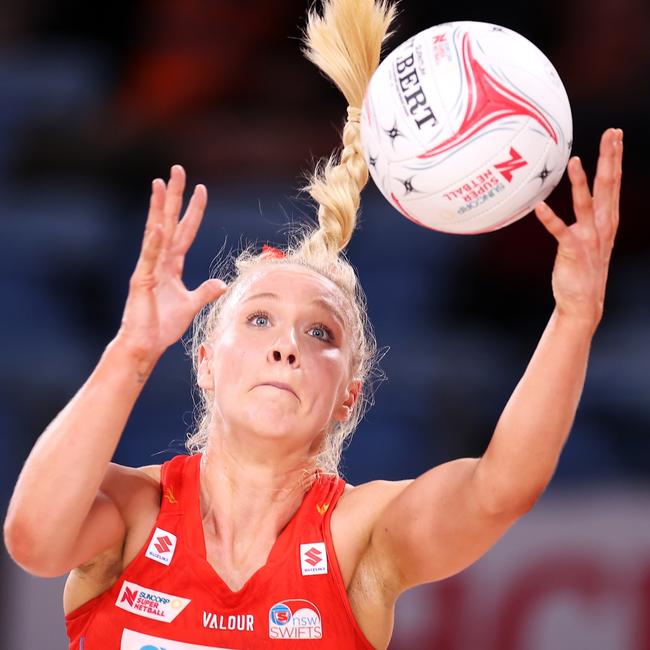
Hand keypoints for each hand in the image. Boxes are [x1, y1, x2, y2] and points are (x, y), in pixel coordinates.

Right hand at [116, 165, 227, 359]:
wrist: (146, 345)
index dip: (193, 211)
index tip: (201, 189)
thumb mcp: (192, 305)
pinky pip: (149, 259)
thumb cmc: (163, 326)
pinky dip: (154, 243)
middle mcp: (159, 261)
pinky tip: (159, 226)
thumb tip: (222, 283)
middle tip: (177, 170)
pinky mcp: (141, 281)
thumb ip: (205, 291)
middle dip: (174, 196)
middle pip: (169, 222)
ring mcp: (149, 268)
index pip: (185, 231)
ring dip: (159, 208)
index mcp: (172, 265)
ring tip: (160, 184)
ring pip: (156, 232)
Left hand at [535, 127, 622, 327]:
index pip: (614, 182)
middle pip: (608, 186)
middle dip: (609, 158)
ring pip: (586, 204)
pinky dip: (550, 219)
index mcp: (608, 219)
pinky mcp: (572, 251)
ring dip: (580, 182)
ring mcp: (589, 238)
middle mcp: (603, 225)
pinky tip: (540, 206)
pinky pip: (560, 232)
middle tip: (610, 133)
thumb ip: (590, 214)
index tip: (615, 134)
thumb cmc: (584, 266)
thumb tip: (582, 193)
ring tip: (574, 161)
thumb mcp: (593, 235)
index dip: (615, 157)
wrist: (584, 301)